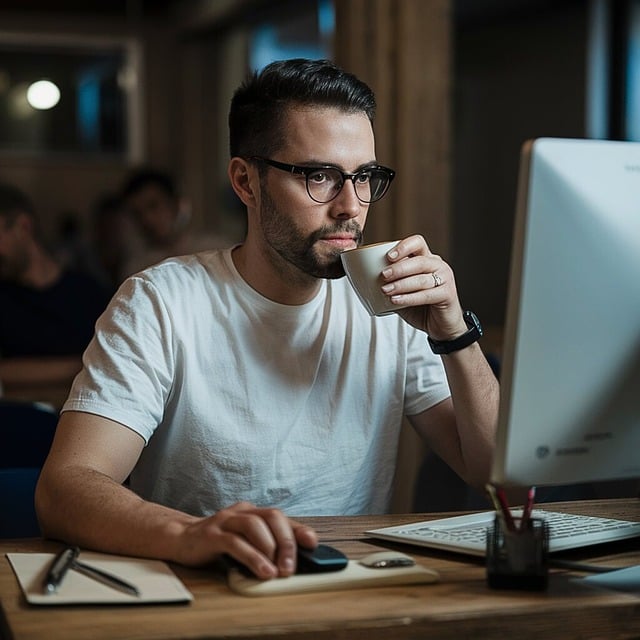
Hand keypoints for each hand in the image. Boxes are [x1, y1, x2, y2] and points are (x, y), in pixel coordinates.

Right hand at [177, 501, 317, 578]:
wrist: (180, 539)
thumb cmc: (217, 542)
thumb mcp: (244, 541)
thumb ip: (263, 546)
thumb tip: (289, 561)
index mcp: (252, 512)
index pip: (280, 516)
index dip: (298, 529)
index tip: (312, 543)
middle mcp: (241, 511)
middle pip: (271, 516)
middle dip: (286, 541)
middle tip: (291, 566)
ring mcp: (225, 520)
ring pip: (254, 526)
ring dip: (270, 549)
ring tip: (277, 571)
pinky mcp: (211, 534)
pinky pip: (235, 542)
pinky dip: (252, 557)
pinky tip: (261, 571)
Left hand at [380, 234, 466, 338]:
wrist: (440, 326)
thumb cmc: (420, 306)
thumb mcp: (402, 292)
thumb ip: (390, 283)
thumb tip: (362, 278)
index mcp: (426, 258)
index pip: (417, 243)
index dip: (403, 247)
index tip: (388, 257)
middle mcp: (438, 265)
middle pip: (419, 260)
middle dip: (399, 268)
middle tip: (383, 276)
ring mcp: (445, 278)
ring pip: (422, 279)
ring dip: (401, 284)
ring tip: (385, 290)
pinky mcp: (447, 294)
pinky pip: (427, 294)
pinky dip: (409, 298)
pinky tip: (396, 301)